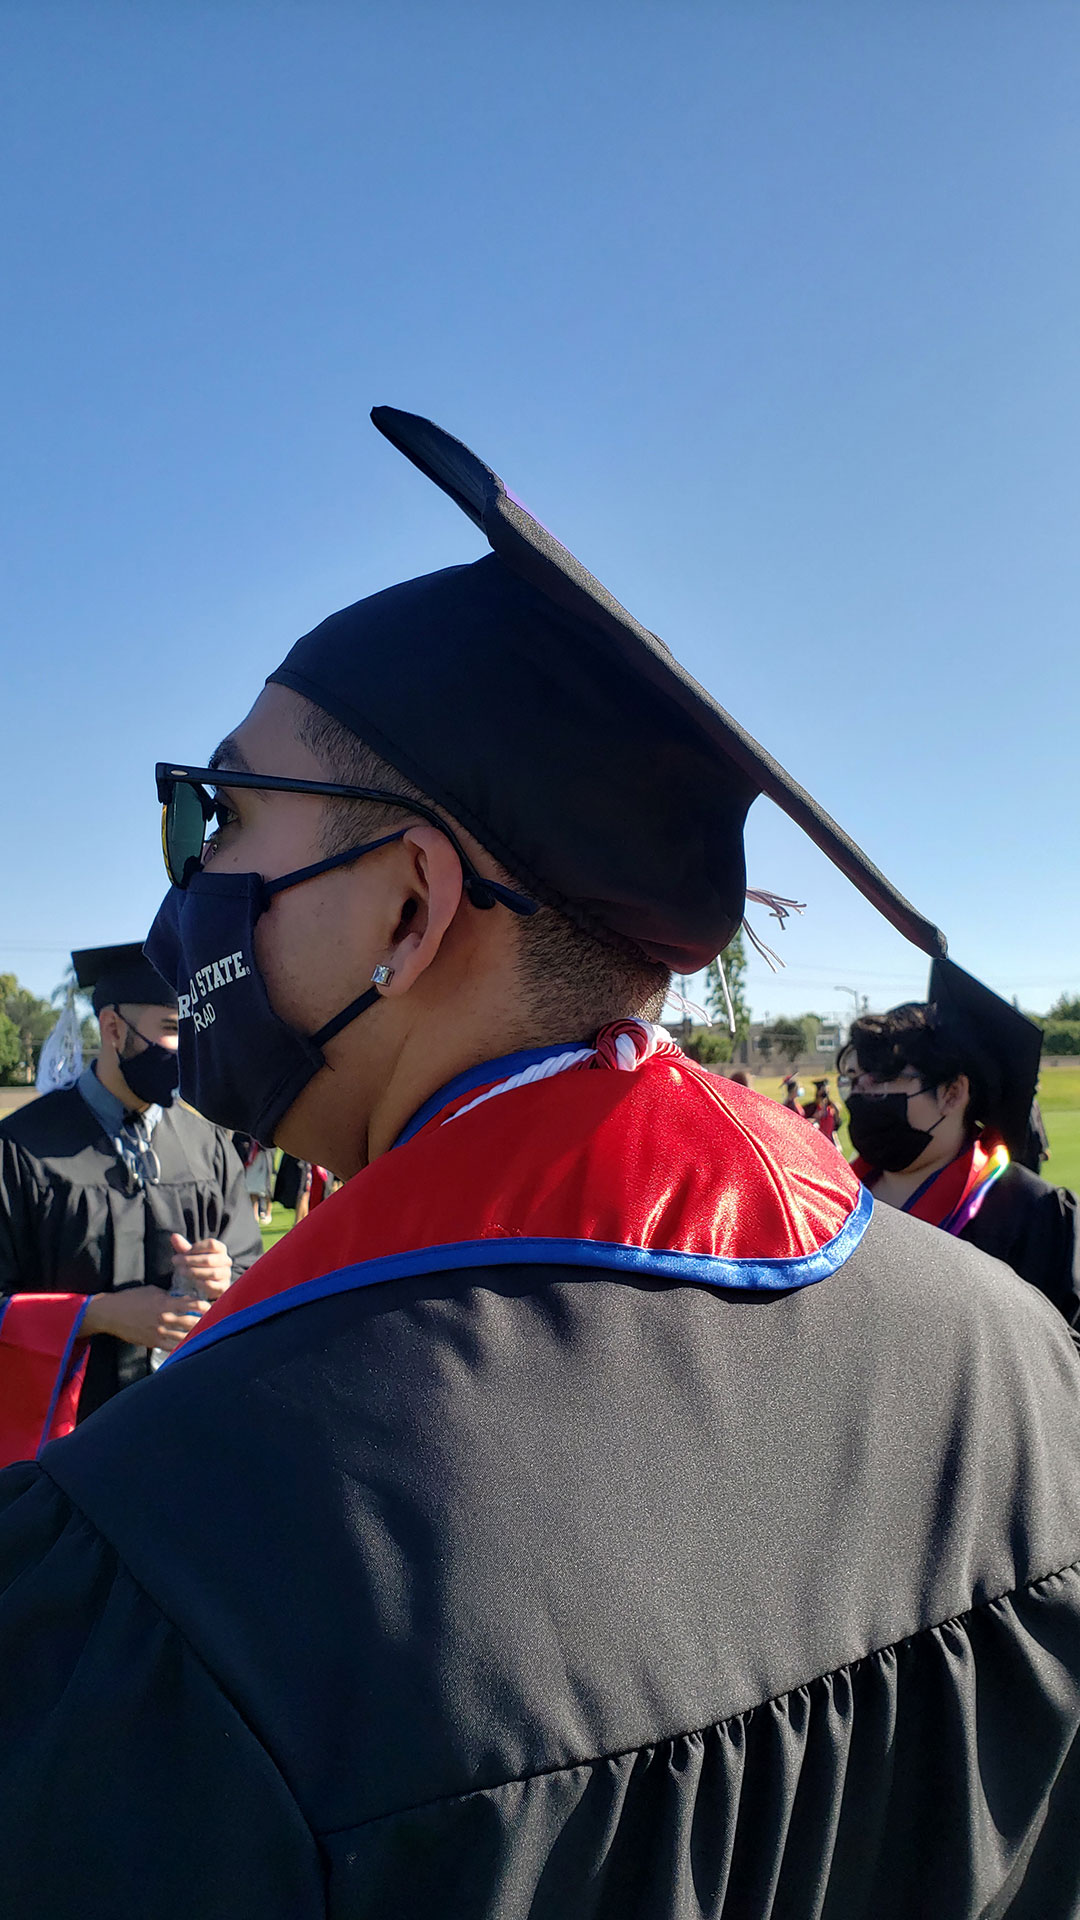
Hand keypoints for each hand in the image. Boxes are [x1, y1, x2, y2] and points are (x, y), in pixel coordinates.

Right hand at [81, 1285, 211, 1349]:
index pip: (194, 1305)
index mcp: (166, 1303)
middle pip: (193, 1323)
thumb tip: (184, 1299)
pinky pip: (173, 1348)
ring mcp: (159, 1333)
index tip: (213, 1307)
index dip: (206, 1306)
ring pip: (185, 1337)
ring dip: (196, 1336)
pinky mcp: (153, 1343)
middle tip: (215, 1322)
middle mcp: (165, 1319)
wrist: (111, 1314)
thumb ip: (169, 1296)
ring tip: (206, 1335)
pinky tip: (190, 1345)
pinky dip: (183, 1346)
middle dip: (205, 1322)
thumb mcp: (152, 1291)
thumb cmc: (132, 1299)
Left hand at [170, 1233, 232, 1299]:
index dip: (196, 1247)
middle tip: (175, 1261)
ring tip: (180, 1271)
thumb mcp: (192, 1255)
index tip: (183, 1252)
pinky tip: (191, 1281)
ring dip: (193, 1272)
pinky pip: (212, 1285)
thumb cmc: (200, 1265)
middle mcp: (226, 1260)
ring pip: (212, 1273)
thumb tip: (174, 1236)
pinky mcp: (223, 1287)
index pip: (212, 1244)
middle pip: (209, 1259)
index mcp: (221, 1249)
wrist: (209, 1284)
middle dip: (190, 1260)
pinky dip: (201, 1283)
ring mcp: (226, 1274)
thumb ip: (183, 1246)